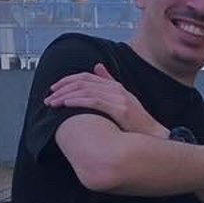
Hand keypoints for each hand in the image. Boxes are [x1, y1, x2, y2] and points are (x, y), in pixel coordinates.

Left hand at [44, 63, 162, 136]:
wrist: (154, 136)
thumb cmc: (137, 123)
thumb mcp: (124, 99)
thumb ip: (109, 83)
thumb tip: (97, 66)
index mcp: (115, 86)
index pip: (86, 77)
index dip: (67, 80)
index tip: (54, 89)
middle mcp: (116, 89)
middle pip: (83, 82)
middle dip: (62, 89)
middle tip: (49, 97)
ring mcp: (119, 98)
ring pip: (85, 91)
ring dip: (65, 96)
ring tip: (53, 103)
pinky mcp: (120, 109)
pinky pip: (94, 101)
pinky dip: (78, 101)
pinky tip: (66, 105)